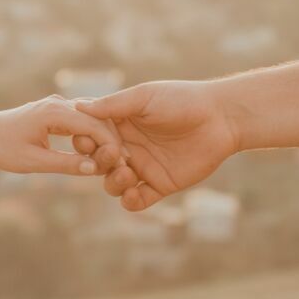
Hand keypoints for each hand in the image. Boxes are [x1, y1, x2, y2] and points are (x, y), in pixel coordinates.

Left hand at [0, 94, 124, 175]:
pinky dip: (93, 136)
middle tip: (125, 162)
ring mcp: (60, 105)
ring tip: (116, 160)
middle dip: (112, 140)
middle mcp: (60, 104)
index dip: (111, 144)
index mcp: (54, 112)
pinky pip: (83, 122)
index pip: (93, 125)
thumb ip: (64, 164)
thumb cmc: (3, 147)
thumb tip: (94, 169)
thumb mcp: (33, 161)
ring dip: (104, 138)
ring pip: (92, 119)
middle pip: (97, 119)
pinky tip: (101, 152)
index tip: (123, 162)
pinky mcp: (58, 111)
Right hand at [69, 79, 239, 210]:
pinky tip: (133, 193)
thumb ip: (113, 105)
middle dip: (98, 162)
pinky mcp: (161, 184)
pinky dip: (130, 201)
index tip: (87, 142)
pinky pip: (138, 200)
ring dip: (113, 183)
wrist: (221, 117)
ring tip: (126, 174)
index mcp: (121, 123)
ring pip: (114, 184)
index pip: (91, 137)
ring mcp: (144, 167)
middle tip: (112, 156)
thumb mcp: (144, 97)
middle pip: (99, 163)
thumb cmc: (182, 100)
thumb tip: (77, 106)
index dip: (85, 142)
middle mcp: (129, 146)